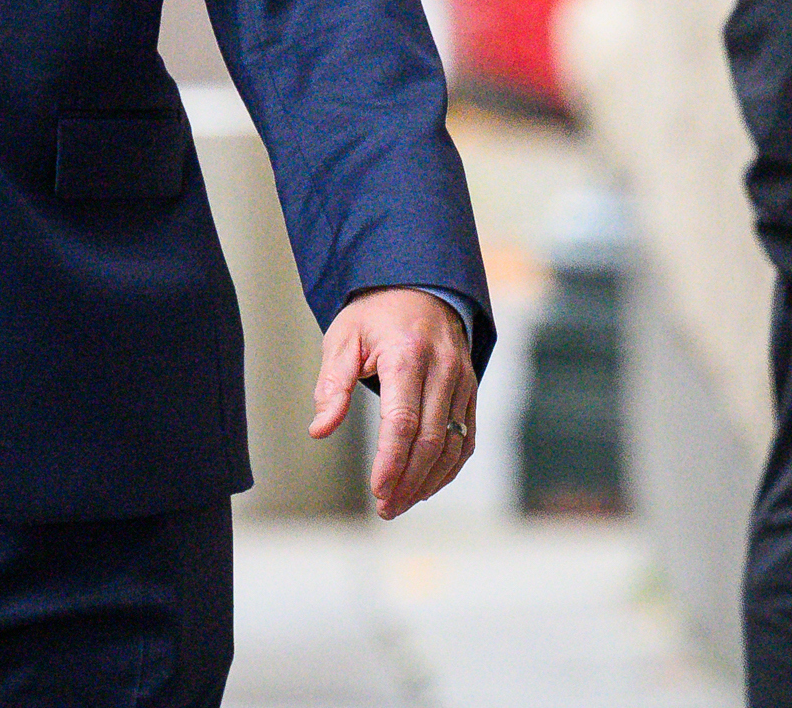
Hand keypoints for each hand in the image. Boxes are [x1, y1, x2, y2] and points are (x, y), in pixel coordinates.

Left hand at [308, 286, 476, 518]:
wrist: (420, 285)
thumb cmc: (375, 314)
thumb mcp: (344, 338)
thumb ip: (333, 385)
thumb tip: (320, 429)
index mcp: (407, 356)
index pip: (403, 421)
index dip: (391, 461)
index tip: (377, 490)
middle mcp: (442, 370)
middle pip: (431, 439)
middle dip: (408, 480)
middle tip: (386, 507)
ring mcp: (462, 381)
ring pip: (454, 444)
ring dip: (429, 481)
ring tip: (401, 502)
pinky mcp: (471, 390)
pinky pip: (467, 437)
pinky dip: (450, 467)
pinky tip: (427, 484)